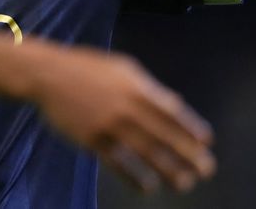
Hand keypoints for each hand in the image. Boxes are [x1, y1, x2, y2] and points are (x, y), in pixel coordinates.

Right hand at [28, 46, 215, 194]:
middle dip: (188, 154)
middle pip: (164, 135)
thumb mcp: (123, 68)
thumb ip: (149, 87)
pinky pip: (118, 163)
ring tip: (183, 184)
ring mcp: (108, 125)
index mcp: (136, 86)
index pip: (172, 110)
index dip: (191, 127)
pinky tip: (147, 187)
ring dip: (167, 170)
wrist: (48, 74)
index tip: (207, 142)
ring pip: (145, 152)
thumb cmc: (88, 68)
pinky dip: (134, 177)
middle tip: (206, 170)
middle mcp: (126, 106)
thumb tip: (175, 104)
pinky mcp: (92, 140)